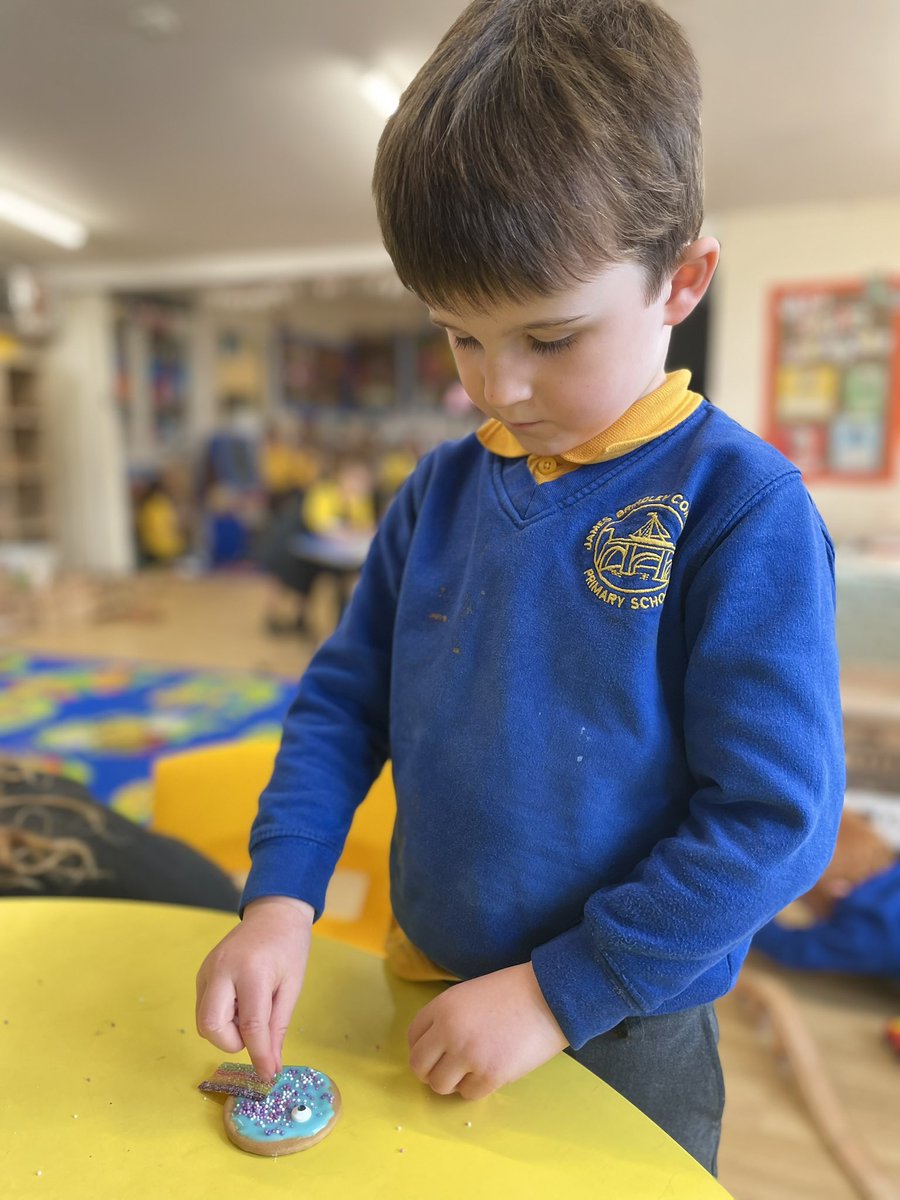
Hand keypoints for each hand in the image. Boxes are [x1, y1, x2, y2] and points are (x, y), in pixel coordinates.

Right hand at [195, 895, 313, 1082]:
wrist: (274, 913)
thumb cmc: (289, 947)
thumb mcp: (292, 986)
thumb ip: (278, 1027)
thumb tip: (270, 1066)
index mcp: (252, 971)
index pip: (251, 1025)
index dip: (260, 1056)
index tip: (268, 1076)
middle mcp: (222, 969)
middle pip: (210, 1026)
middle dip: (231, 1041)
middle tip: (254, 1029)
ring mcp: (207, 969)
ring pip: (203, 1020)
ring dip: (227, 1029)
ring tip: (250, 1008)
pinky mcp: (201, 972)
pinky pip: (204, 1007)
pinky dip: (222, 1016)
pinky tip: (240, 1000)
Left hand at [407, 963, 568, 1100]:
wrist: (548, 997)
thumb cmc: (510, 992)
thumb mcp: (468, 995)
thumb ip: (447, 1017)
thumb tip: (433, 1047)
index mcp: (442, 1008)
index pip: (412, 1038)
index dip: (422, 1048)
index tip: (435, 1053)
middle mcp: (448, 1032)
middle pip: (419, 1066)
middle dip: (430, 1071)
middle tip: (448, 1069)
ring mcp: (468, 1055)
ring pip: (439, 1085)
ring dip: (452, 1082)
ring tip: (470, 1070)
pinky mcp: (490, 1075)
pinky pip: (469, 1094)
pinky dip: (476, 1087)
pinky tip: (490, 1071)